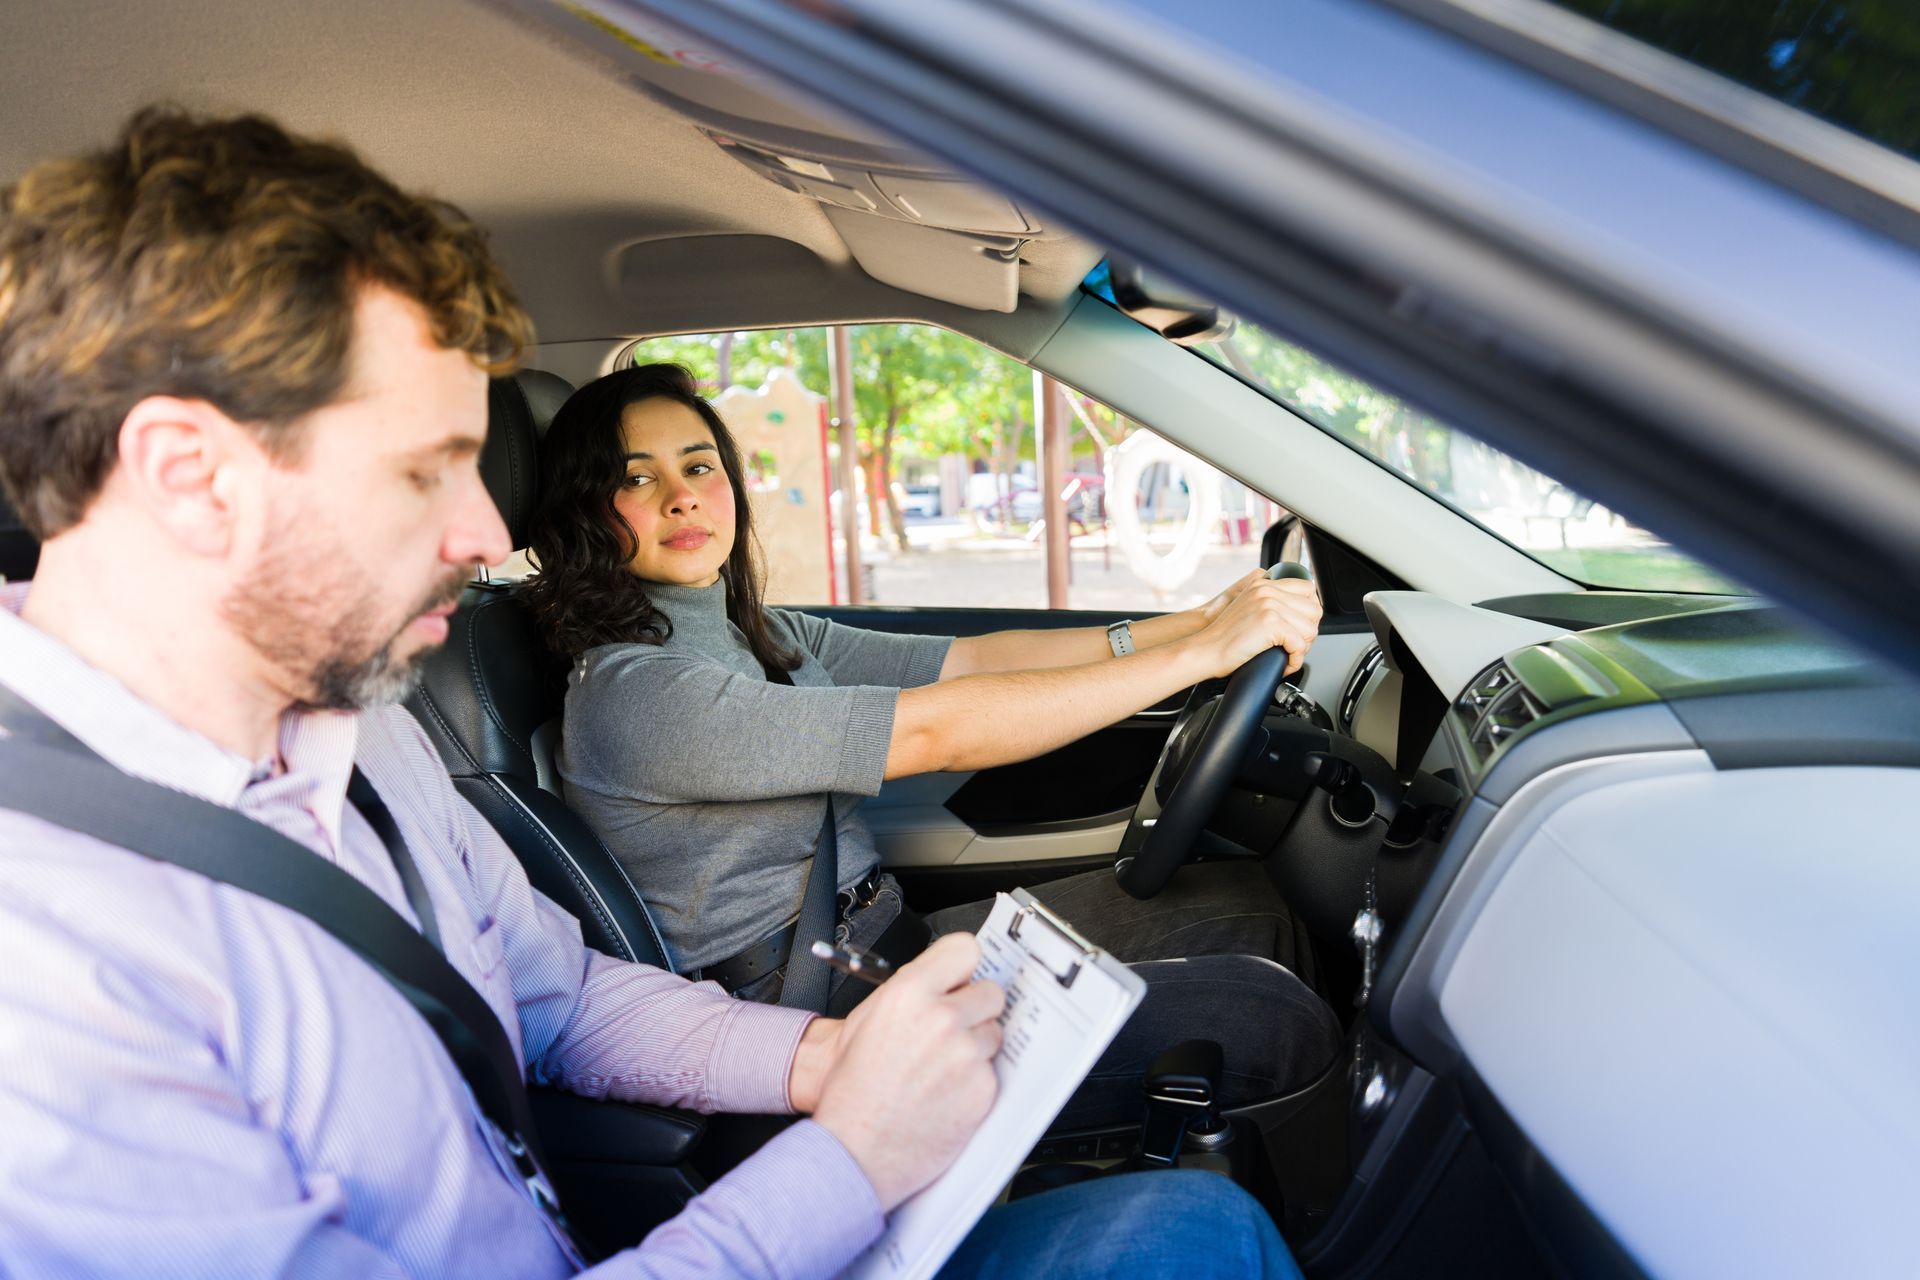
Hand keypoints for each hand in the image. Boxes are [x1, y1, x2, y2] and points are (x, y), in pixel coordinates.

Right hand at [806, 933, 1004, 1209]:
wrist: (853, 1150)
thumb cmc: (853, 1091)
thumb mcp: (868, 1020)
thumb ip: (911, 991)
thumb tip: (942, 978)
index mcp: (910, 993)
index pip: (965, 949)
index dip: (961, 967)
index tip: (961, 977)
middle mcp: (942, 1019)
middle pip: (991, 992)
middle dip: (974, 1008)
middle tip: (952, 1029)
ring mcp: (967, 1055)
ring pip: (994, 1033)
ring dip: (976, 1046)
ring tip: (940, 1069)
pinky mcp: (982, 1090)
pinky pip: (992, 1072)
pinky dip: (975, 1082)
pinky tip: (945, 1093)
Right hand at [1187, 575, 1321, 677]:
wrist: (1205, 652)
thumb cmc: (1224, 639)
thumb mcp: (1247, 608)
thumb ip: (1268, 602)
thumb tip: (1296, 612)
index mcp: (1264, 585)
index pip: (1308, 589)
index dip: (1309, 612)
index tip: (1299, 628)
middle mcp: (1268, 591)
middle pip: (1314, 610)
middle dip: (1308, 633)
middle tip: (1292, 646)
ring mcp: (1269, 605)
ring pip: (1310, 629)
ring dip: (1302, 648)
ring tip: (1287, 655)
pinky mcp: (1270, 623)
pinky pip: (1300, 645)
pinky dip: (1295, 661)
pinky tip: (1283, 664)